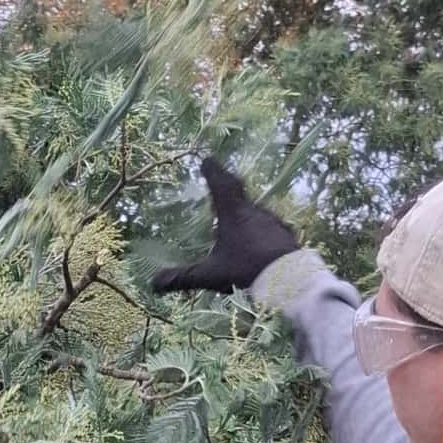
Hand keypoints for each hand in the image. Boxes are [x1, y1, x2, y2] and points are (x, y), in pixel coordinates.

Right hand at [151, 156, 299, 295]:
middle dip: (228, 189)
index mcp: (234, 214)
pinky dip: (260, 230)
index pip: (221, 185)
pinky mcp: (285, 235)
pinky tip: (259, 242)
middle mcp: (254, 212)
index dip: (213, 171)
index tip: (207, 159)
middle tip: (221, 185)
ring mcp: (273, 222)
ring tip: (237, 220)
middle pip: (239, 194)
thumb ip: (183, 277)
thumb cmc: (246, 270)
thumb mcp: (211, 274)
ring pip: (255, 211)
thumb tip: (153, 283)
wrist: (289, 279)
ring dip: (245, 213)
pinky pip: (269, 227)